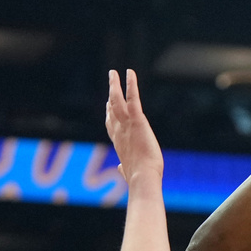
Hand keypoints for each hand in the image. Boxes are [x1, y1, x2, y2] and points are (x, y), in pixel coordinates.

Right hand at [105, 68, 162, 184]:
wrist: (143, 177)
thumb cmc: (139, 178)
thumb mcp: (129, 171)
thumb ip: (123, 168)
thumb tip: (120, 169)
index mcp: (119, 143)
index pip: (111, 125)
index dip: (109, 114)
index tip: (107, 104)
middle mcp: (119, 131)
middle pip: (111, 109)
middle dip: (111, 93)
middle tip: (110, 80)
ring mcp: (126, 125)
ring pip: (117, 100)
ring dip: (114, 85)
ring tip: (113, 73)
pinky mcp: (137, 120)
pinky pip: (132, 99)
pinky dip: (131, 85)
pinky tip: (129, 73)